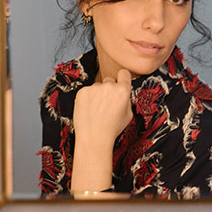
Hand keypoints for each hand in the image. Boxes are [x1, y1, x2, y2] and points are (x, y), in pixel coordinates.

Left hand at [71, 68, 132, 191]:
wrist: (94, 137)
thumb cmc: (112, 129)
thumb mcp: (129, 115)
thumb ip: (127, 100)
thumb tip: (124, 92)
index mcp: (122, 91)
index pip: (124, 73)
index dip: (122, 78)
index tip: (120, 81)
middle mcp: (109, 86)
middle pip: (109, 80)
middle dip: (109, 89)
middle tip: (107, 103)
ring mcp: (94, 88)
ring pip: (97, 86)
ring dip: (97, 94)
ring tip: (97, 110)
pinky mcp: (82, 92)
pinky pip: (87, 91)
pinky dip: (87, 98)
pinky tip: (89, 110)